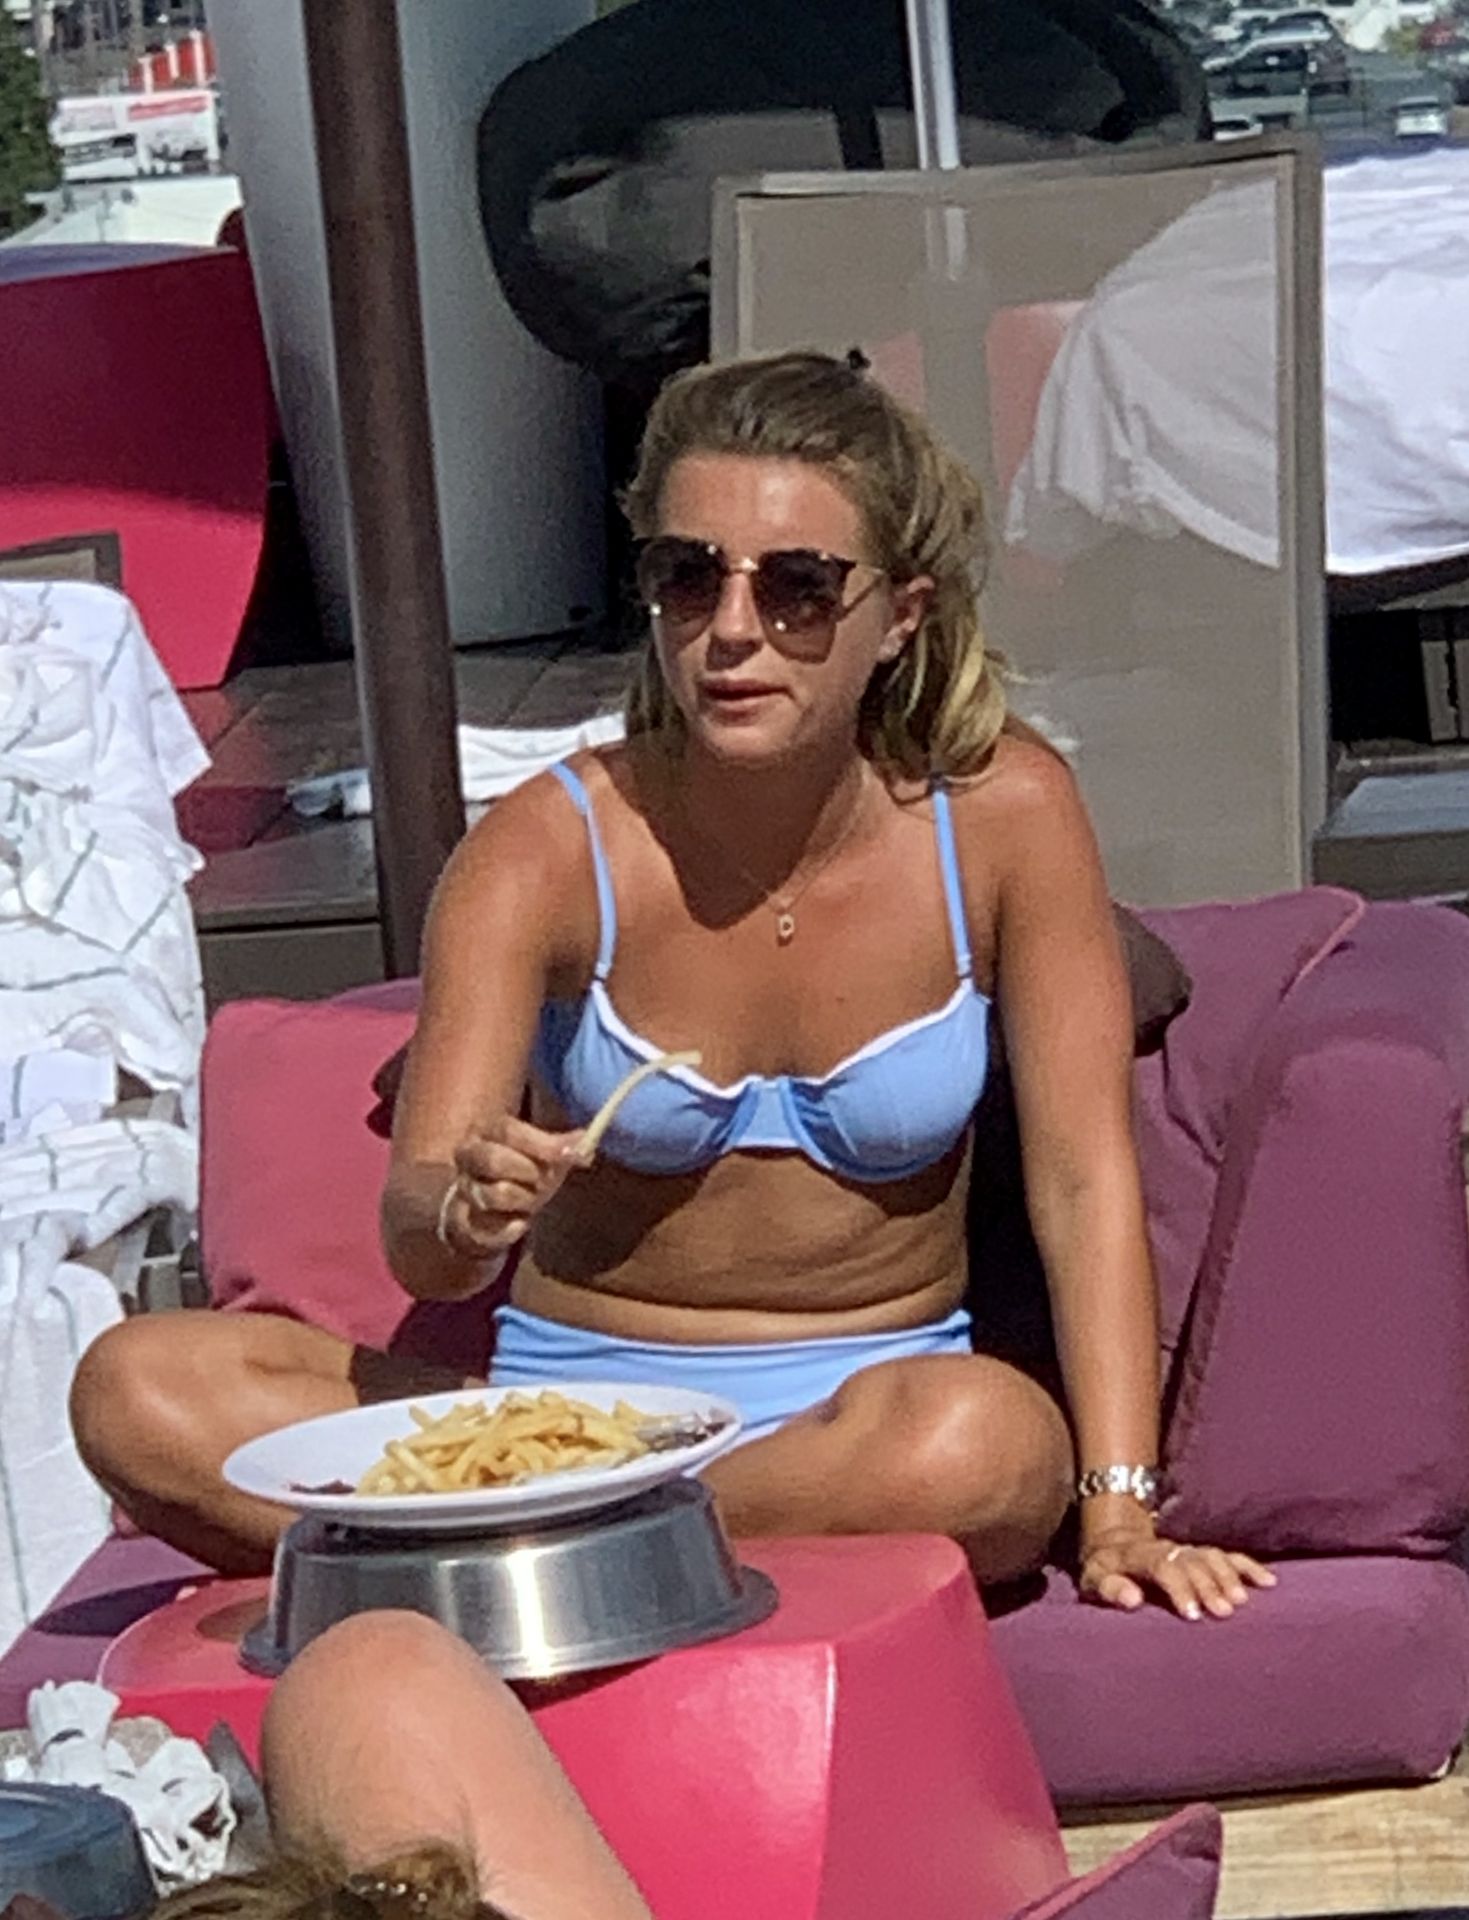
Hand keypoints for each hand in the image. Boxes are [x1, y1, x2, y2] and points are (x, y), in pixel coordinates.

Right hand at [438, 1114, 586, 1257]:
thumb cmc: (523, 1170)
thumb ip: (562, 1147)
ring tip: (533, 1199)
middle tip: (545, 1180)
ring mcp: (463, 1190)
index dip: (541, 1143)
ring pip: (489, 1195)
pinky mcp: (463, 1224)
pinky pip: (484, 1229)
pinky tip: (521, 1224)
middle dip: (527, 1171)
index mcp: (487, 1131)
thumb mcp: (544, 1154)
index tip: (571, 1153)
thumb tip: (585, 1143)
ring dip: (521, 1199)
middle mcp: (469, 1158)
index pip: (508, 1130)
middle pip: (492, 1159)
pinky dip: (508, 1229)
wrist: (493, 1206)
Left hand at [1080, 1528, 1277, 1620]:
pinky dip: (1248, 1567)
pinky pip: (1228, 1556)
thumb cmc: (1104, 1572)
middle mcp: (1168, 1549)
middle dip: (1208, 1585)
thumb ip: (1110, 1589)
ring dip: (1228, 1577)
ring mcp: (1186, 1550)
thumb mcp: (1092, 1580)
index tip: (1193, 1614)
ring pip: (1212, 1557)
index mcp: (1140, 1555)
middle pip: (1192, 1562)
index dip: (1179, 1588)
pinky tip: (1269, 1583)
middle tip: (1223, 1613)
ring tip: (1242, 1602)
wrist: (1114, 1544)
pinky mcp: (1200, 1554)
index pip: (1163, 1566)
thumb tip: (1132, 1599)